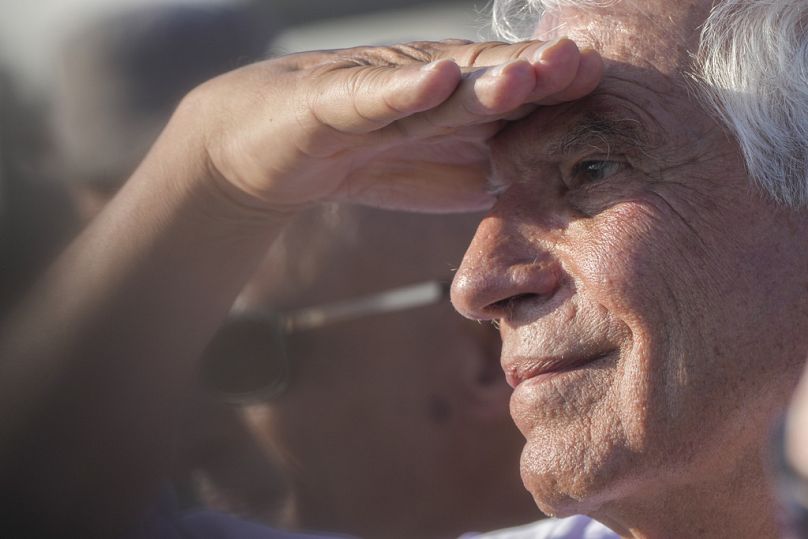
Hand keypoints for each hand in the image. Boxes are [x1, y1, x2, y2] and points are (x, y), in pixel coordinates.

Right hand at [173, 38, 602, 213]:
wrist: (274, 154)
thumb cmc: (369, 159)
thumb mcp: (443, 175)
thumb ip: (497, 176)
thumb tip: (562, 196)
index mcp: (460, 104)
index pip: (517, 97)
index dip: (559, 93)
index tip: (609, 91)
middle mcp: (428, 85)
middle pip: (489, 78)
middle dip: (538, 71)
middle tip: (585, 64)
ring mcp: (382, 89)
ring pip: (440, 82)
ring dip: (486, 77)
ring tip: (531, 71)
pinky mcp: (332, 102)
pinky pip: (372, 95)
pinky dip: (403, 89)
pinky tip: (436, 79)